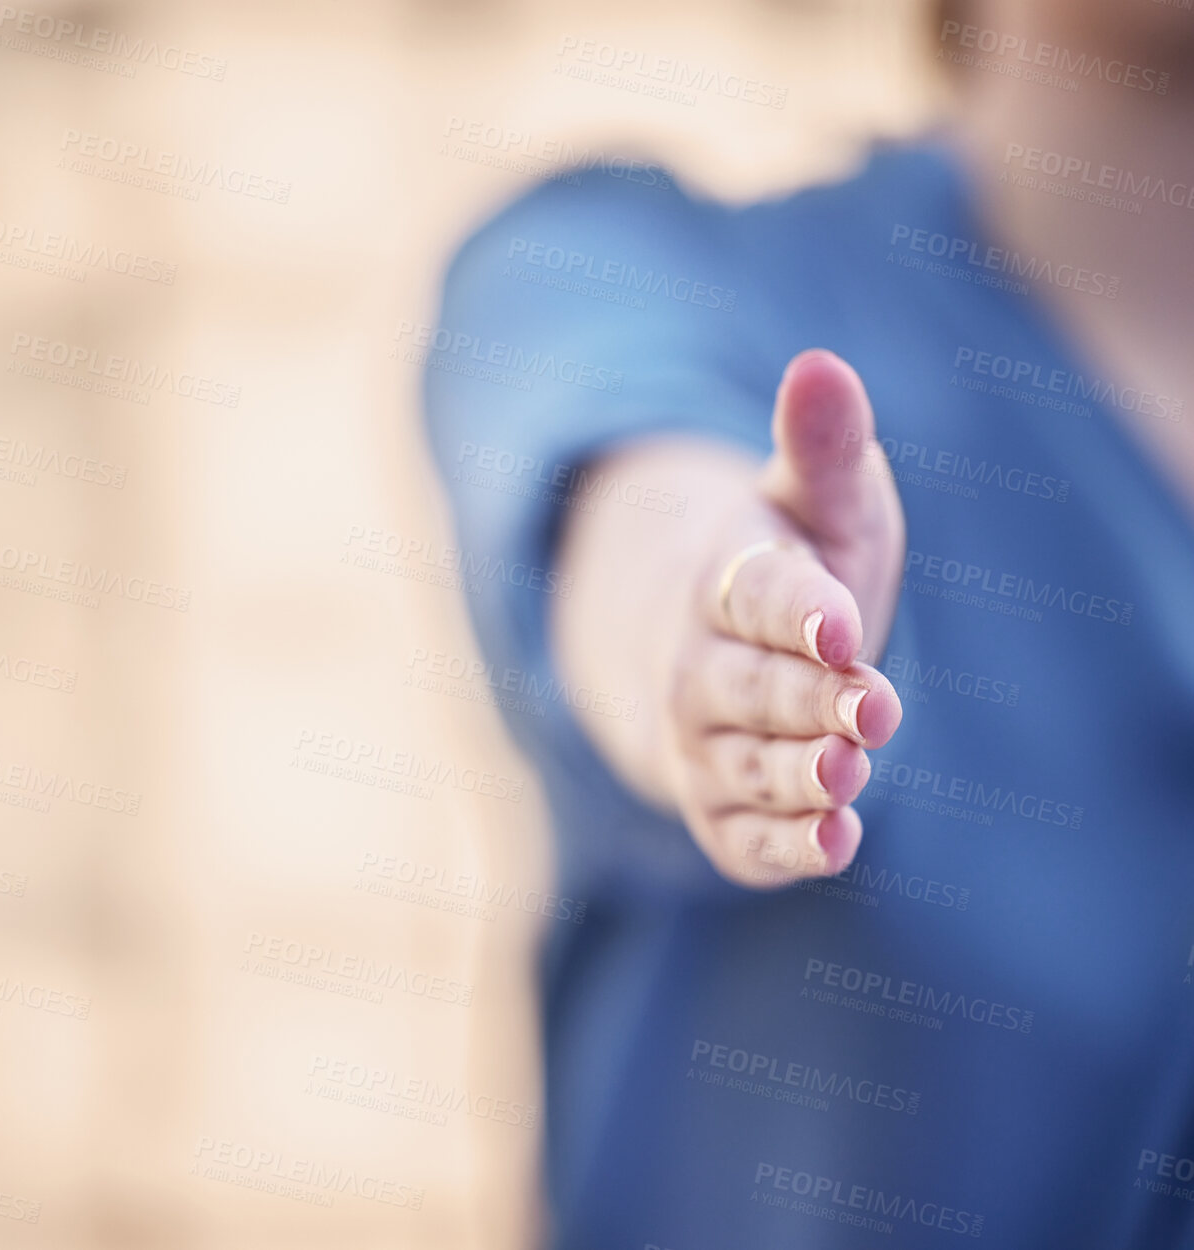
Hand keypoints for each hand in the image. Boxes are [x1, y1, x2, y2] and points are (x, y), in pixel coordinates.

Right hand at [657, 349, 906, 887]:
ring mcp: (702, 746)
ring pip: (745, 765)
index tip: (844, 625)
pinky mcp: (720, 812)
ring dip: (796, 776)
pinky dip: (782, 845)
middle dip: (808, 701)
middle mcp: (700, 669)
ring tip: (848, 779)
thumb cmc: (795, 570)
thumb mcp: (818, 504)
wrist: (723, 660)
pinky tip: (836, 844)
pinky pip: (741, 835)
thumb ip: (823, 449)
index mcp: (728, 583)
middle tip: (871, 710)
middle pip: (749, 688)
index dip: (799, 613)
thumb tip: (820, 363)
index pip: (759, 596)